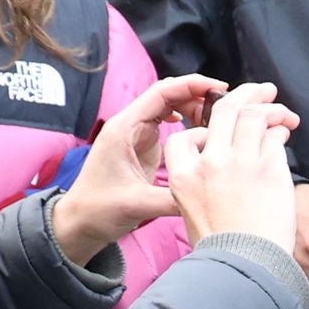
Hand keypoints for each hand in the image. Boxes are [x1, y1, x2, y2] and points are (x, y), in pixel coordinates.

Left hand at [54, 72, 228, 263]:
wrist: (79, 222)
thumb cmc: (98, 210)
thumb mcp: (137, 206)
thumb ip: (173, 200)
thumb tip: (208, 196)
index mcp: (124, 129)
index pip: (162, 92)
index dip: (192, 85)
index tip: (220, 88)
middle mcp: (130, 126)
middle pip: (168, 94)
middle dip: (198, 94)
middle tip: (228, 106)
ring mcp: (137, 135)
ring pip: (170, 107)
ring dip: (195, 108)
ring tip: (219, 121)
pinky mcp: (144, 147)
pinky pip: (170, 124)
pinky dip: (188, 121)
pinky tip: (204, 131)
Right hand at [160, 84, 303, 258]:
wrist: (245, 267)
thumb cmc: (222, 251)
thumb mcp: (192, 215)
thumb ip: (201, 184)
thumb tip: (218, 167)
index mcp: (183, 175)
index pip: (186, 137)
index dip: (203, 131)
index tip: (218, 134)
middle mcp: (210, 162)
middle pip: (224, 111)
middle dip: (245, 94)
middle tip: (261, 90)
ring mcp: (241, 162)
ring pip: (254, 116)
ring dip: (271, 108)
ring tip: (282, 111)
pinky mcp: (270, 168)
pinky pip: (275, 136)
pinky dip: (281, 130)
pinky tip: (287, 133)